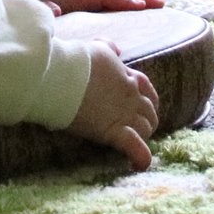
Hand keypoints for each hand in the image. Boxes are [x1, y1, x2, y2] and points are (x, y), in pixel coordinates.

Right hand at [67, 41, 159, 168]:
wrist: (63, 74)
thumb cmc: (76, 61)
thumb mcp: (97, 48)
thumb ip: (108, 48)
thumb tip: (116, 49)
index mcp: (127, 76)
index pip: (146, 88)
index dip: (146, 98)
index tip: (139, 104)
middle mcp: (131, 95)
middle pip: (149, 111)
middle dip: (146, 120)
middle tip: (134, 128)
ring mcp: (125, 113)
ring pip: (146, 128)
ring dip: (143, 136)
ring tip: (135, 145)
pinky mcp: (113, 130)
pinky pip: (135, 146)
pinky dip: (141, 157)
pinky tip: (139, 165)